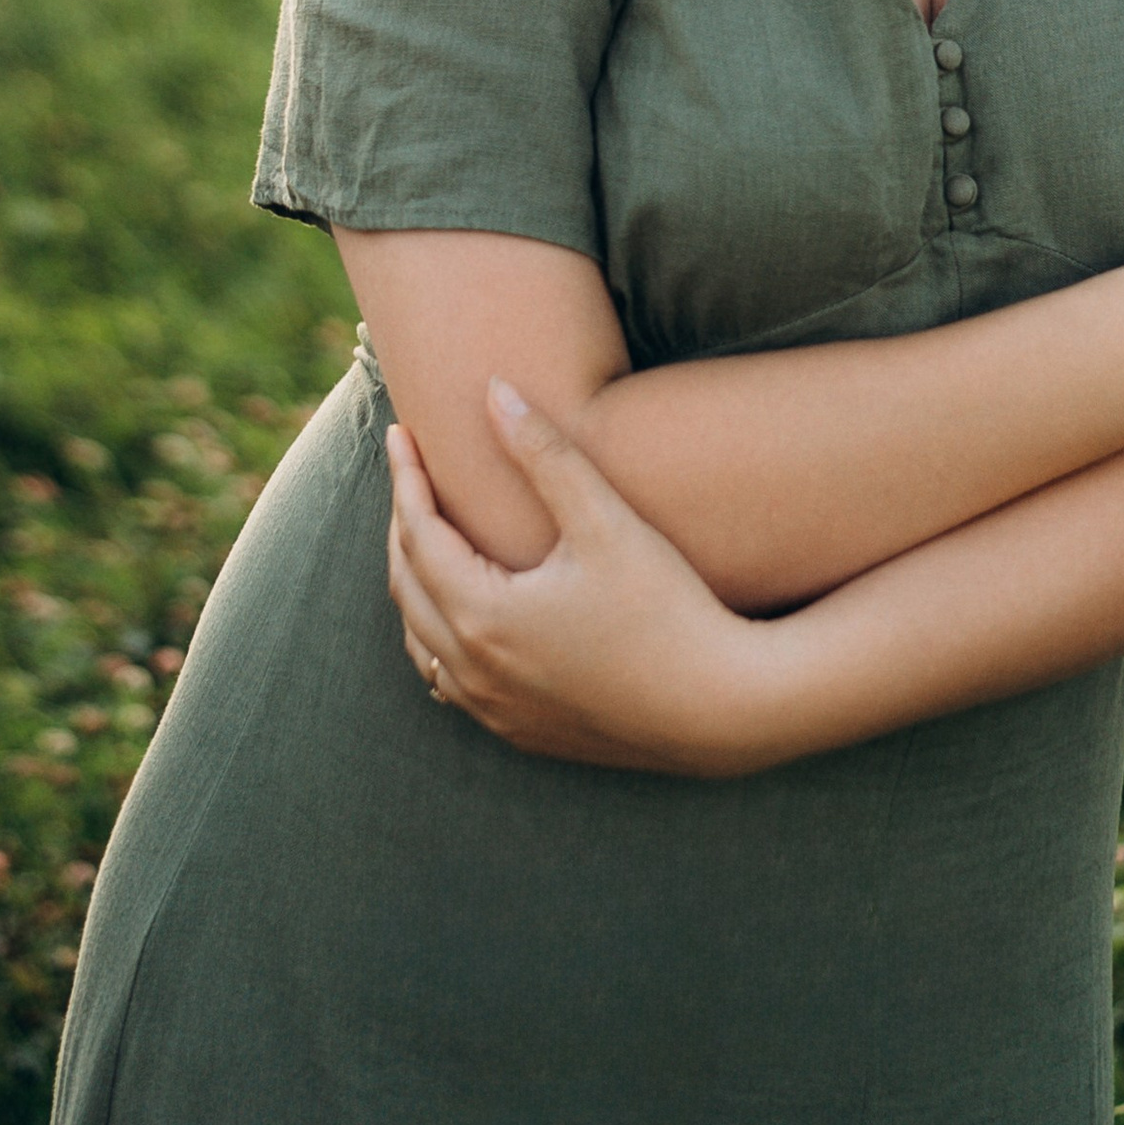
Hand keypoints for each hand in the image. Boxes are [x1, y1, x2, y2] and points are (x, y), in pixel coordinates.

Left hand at [386, 380, 769, 776]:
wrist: (722, 707)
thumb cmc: (667, 608)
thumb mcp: (604, 520)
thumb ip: (545, 453)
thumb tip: (494, 391)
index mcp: (484, 617)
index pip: (420, 535)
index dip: (407, 478)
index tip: (401, 431)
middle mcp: (477, 671)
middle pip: (409, 585)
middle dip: (403, 523)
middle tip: (411, 472)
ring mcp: (497, 711)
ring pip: (422, 642)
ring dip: (415, 583)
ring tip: (427, 532)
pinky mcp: (524, 732)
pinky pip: (451, 683)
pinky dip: (438, 638)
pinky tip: (458, 616)